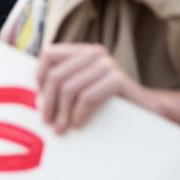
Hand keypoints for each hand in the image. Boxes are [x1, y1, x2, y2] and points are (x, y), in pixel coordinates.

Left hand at [36, 43, 153, 133]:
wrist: (145, 108)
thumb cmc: (106, 101)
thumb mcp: (80, 87)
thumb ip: (62, 83)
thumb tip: (34, 97)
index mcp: (82, 51)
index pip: (49, 55)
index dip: (39, 77)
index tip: (40, 98)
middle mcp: (94, 52)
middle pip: (56, 76)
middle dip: (48, 102)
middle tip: (48, 122)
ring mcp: (107, 64)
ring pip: (69, 88)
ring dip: (62, 113)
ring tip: (61, 129)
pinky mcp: (117, 78)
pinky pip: (87, 98)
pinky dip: (79, 114)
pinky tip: (78, 125)